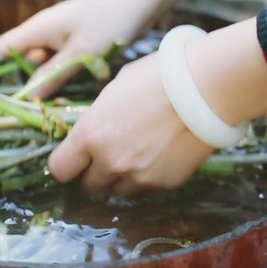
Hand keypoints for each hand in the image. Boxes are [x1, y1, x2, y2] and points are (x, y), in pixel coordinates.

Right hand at [0, 0, 200, 98]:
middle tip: (16, 111)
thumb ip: (53, 75)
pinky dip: (59, 77)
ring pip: (42, 65)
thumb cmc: (111, 20)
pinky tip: (68, 93)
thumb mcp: (82, 52)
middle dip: (16, 83)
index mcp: (38, 28)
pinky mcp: (77, 42)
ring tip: (45, 107)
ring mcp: (61, 36)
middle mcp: (44, 31)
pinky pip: (59, 63)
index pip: (0, 49)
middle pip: (19, 60)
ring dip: (42, 83)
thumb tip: (27, 98)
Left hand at [47, 52, 213, 195]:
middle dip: (94, 172)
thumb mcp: (114, 91)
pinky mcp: (163, 184)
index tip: (74, 158)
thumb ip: (97, 119)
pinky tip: (159, 153)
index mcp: (89, 135)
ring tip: (137, 152)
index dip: (66, 164)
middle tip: (108, 154)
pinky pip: (145, 188)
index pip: (59, 169)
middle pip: (87, 186)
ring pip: (117, 190)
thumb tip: (93, 131)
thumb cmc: (158, 77)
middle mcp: (109, 162)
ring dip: (120, 177)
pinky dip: (146, 177)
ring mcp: (137, 177)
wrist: (206, 89)